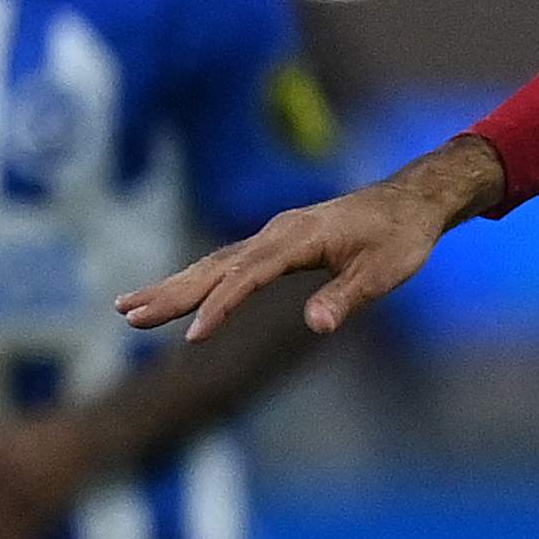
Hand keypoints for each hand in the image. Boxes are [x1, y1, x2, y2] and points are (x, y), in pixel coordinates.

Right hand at [117, 133, 502, 341]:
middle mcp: (276, 233)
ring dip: (172, 286)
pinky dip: (198, 280)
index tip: (193, 336)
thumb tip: (317, 324)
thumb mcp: (385, 271)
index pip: (248, 276)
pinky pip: (227, 264)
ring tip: (128, 309)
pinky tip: (176, 295)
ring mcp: (272, 237)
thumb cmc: (401, 238)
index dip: (220, 307)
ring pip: (213, 264)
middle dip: (171, 293)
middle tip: (128, 316)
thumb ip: (348, 296)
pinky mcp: (276, 244)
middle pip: (214, 266)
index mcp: (297, 239)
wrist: (410, 202)